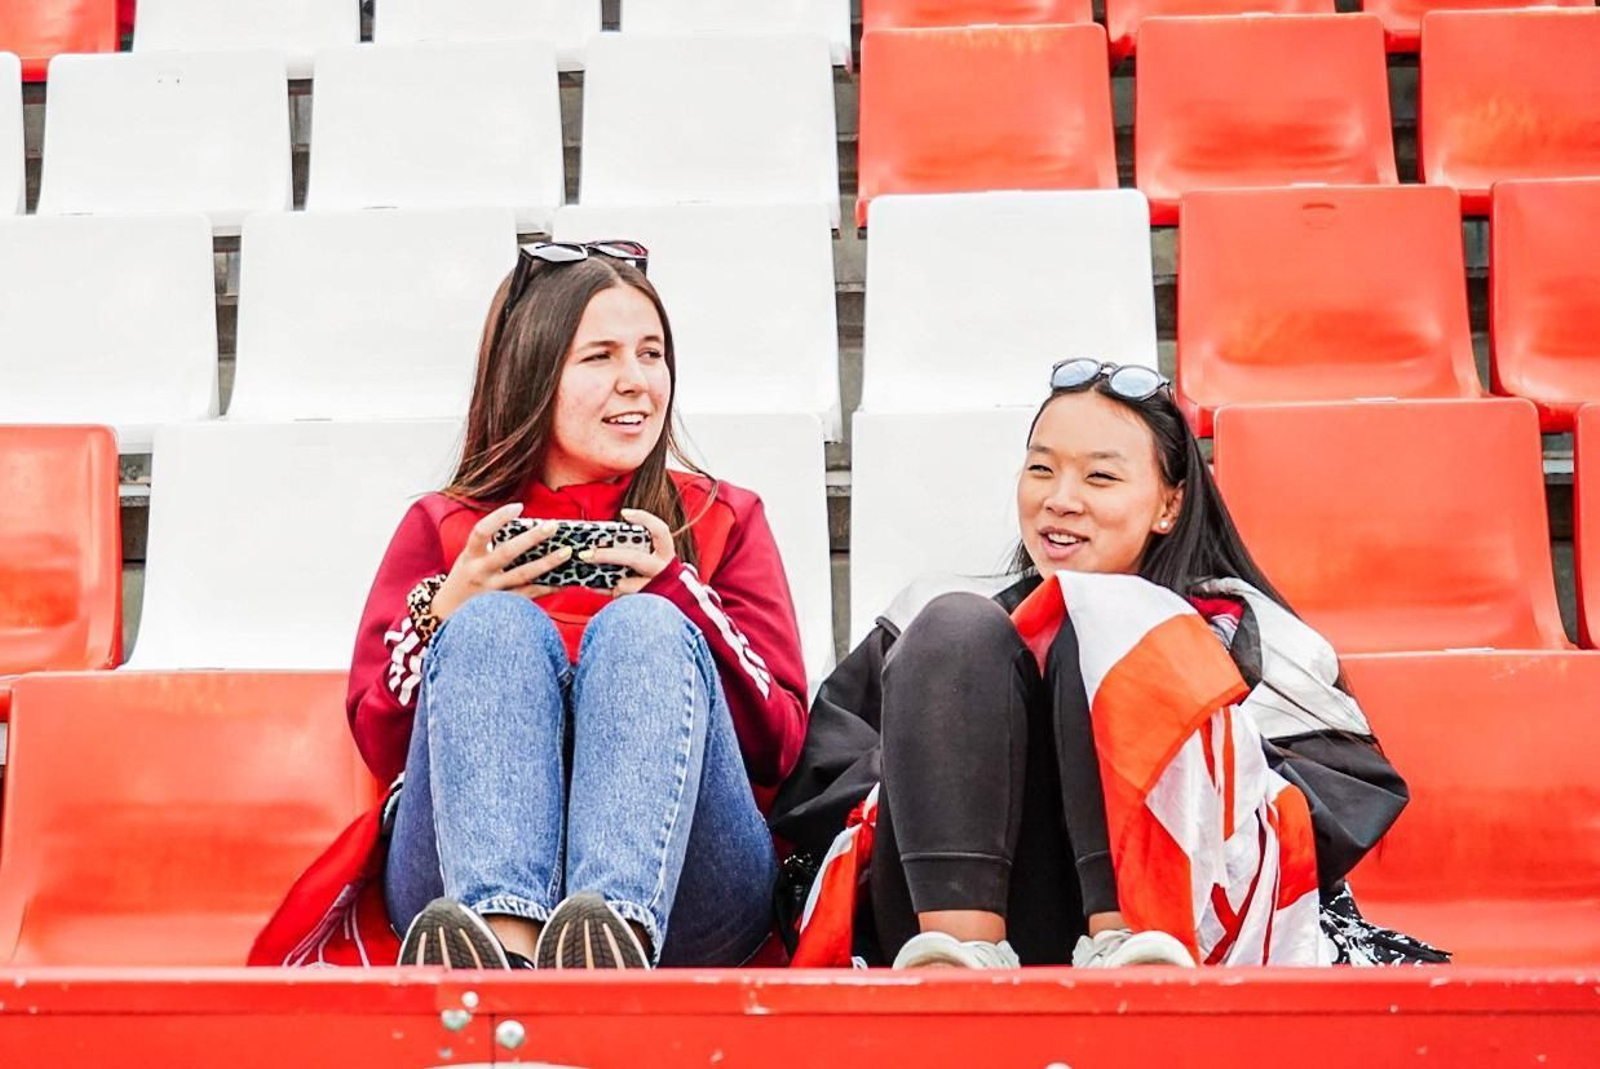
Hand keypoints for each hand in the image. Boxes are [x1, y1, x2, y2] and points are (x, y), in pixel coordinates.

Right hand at [431, 503, 572, 620]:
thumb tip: (527, 529)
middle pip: (507, 553)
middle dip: (531, 538)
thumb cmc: (465, 579)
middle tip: (553, 526)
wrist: (447, 614)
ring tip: (566, 552)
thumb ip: (490, 546)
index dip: (499, 517)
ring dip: (547, 563)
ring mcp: (492, 591)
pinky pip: (530, 595)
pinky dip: (548, 587)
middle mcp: (479, 572)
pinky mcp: (503, 607)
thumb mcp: (469, 559)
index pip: (481, 531)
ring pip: (523, 575)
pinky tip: (563, 580)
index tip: (519, 506)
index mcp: (470, 556)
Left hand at [580, 508, 676, 596]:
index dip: (644, 520)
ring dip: (609, 580)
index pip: (660, 531)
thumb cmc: (654, 573)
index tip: (624, 513)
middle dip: (607, 555)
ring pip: (624, 584)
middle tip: (585, 553)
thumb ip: (633, 547)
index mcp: (665, 553)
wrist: (671, 601)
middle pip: (633, 559)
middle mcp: (662, 570)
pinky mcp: (642, 604)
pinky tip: (591, 584)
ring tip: (594, 575)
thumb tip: (602, 540)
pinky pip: (618, 597)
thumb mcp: (650, 557)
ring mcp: (653, 588)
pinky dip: (603, 589)